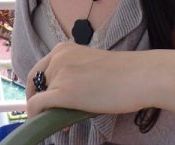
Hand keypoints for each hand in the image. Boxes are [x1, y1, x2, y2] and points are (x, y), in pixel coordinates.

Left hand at [25, 42, 174, 118]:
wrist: (139, 76)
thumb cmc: (123, 72)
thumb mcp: (89, 64)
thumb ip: (72, 72)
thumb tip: (61, 94)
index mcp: (63, 49)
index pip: (40, 70)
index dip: (40, 88)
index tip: (46, 100)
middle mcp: (57, 58)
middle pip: (37, 84)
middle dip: (41, 100)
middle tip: (52, 113)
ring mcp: (59, 74)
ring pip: (39, 97)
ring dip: (48, 111)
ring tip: (66, 120)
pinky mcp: (63, 92)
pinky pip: (37, 106)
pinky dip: (35, 117)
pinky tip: (46, 125)